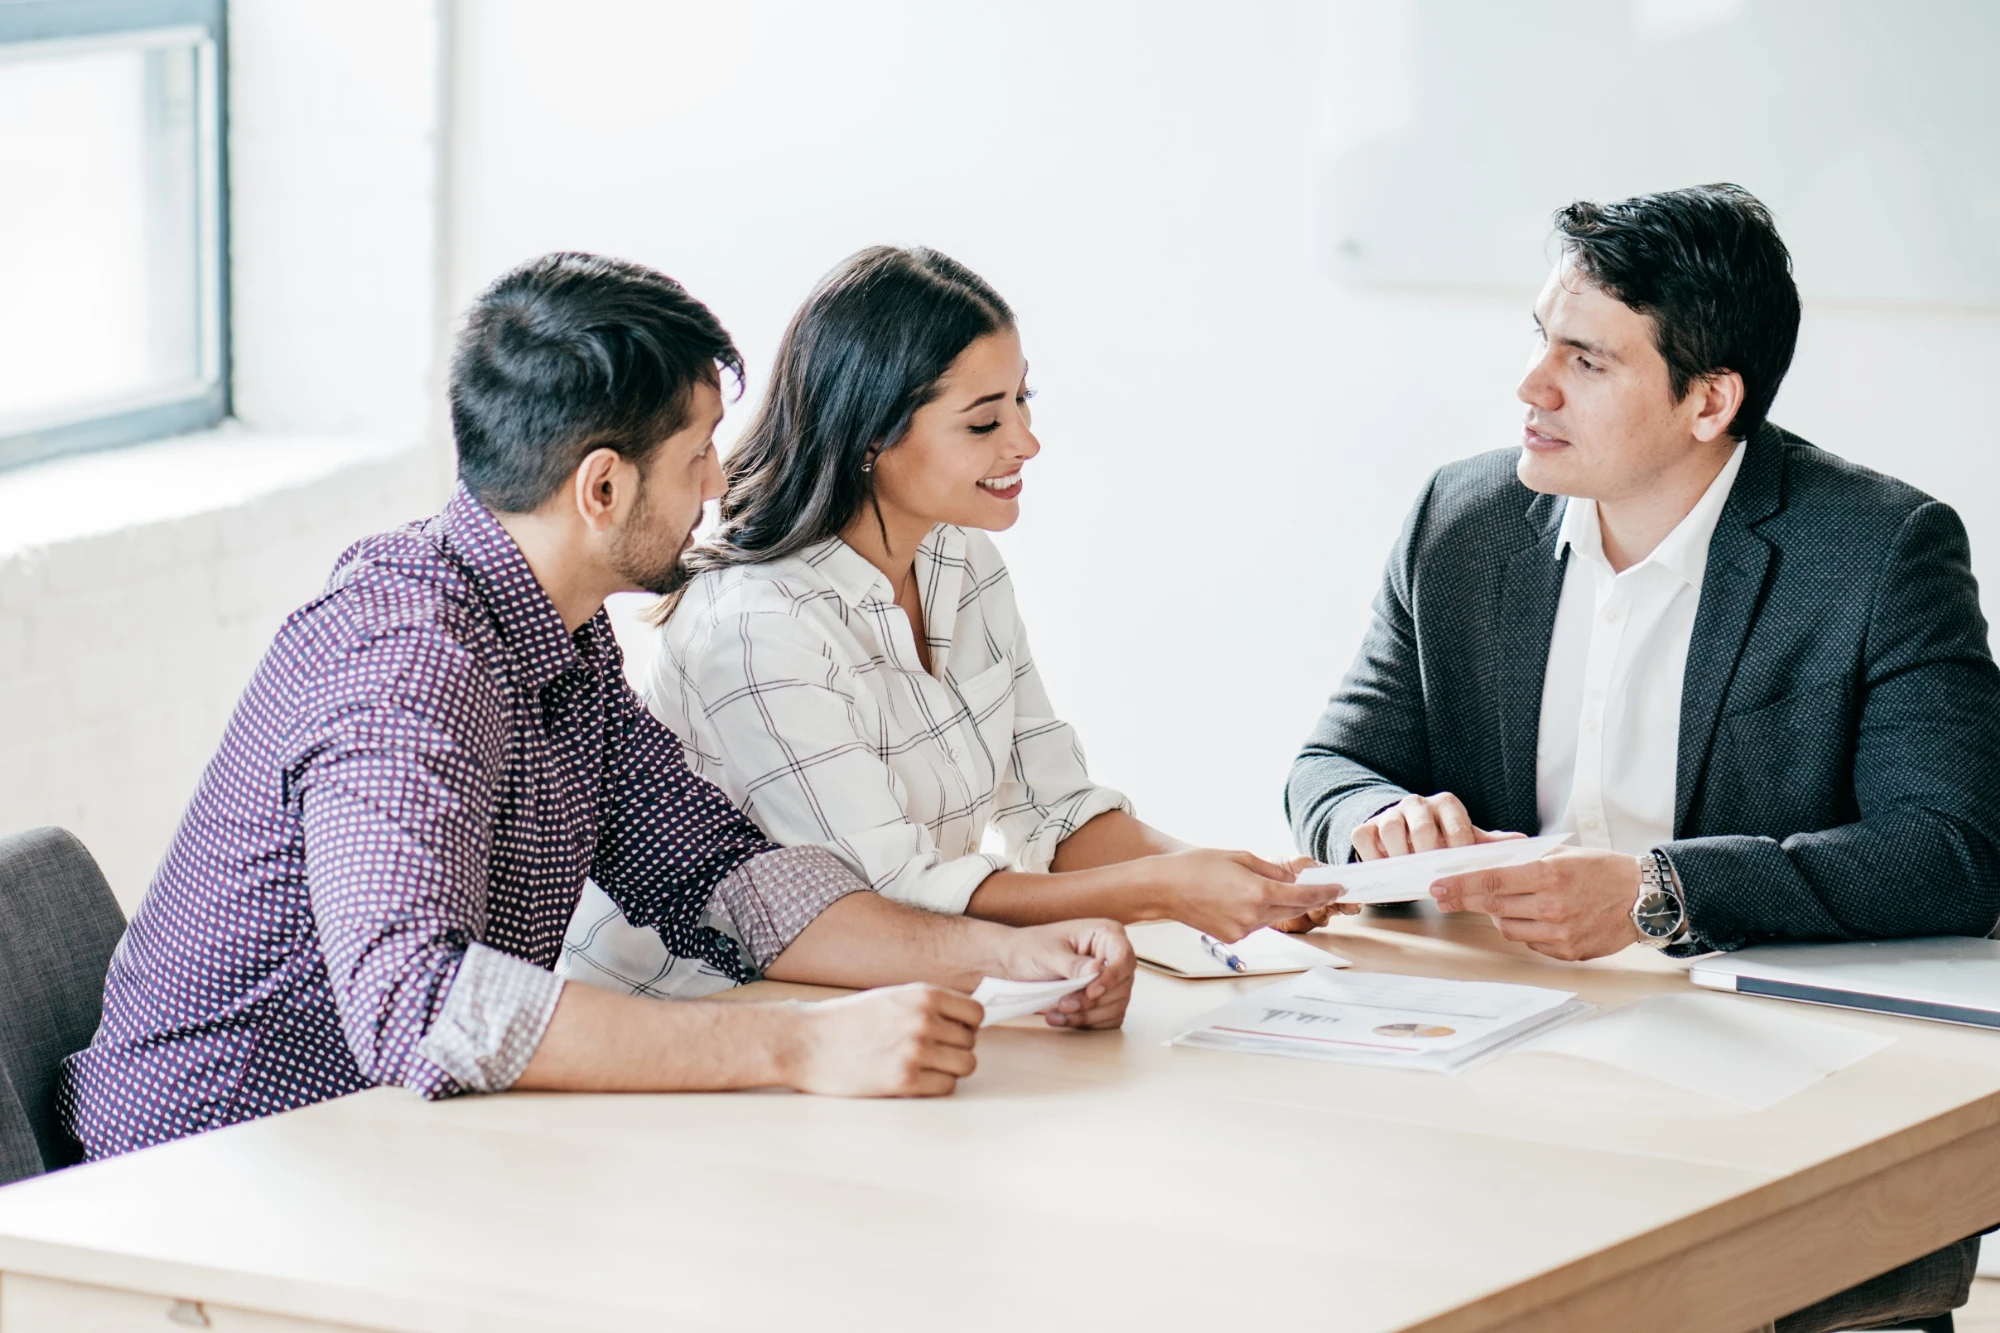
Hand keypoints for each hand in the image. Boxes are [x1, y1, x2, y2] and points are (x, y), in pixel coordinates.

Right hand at [786, 983, 981, 1096]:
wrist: (805, 1042)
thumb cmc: (846, 1021)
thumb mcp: (891, 997)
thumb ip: (926, 1005)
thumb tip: (963, 1021)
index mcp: (922, 994)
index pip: (975, 1012)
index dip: (966, 1025)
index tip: (953, 1032)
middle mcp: (924, 1020)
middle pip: (970, 1041)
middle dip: (954, 1048)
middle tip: (931, 1053)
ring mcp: (915, 1050)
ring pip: (964, 1065)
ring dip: (948, 1069)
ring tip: (923, 1067)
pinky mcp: (904, 1080)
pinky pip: (945, 1086)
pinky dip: (935, 1085)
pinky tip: (912, 1079)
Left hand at [994, 918, 1135, 1029]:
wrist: (1012, 963)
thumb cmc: (1029, 949)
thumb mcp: (1048, 954)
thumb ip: (1073, 964)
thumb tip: (1097, 968)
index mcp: (1105, 934)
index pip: (1123, 957)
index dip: (1111, 977)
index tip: (1091, 991)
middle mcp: (1113, 956)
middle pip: (1121, 986)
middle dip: (1091, 1001)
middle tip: (1063, 1004)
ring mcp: (1110, 979)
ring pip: (1116, 1006)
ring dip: (1086, 1015)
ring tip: (1057, 1012)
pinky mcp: (1104, 999)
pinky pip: (1108, 1018)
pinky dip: (1086, 1023)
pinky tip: (1062, 1018)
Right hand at [1142, 848, 1346, 942]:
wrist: (1164, 888)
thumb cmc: (1195, 867)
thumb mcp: (1239, 857)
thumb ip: (1270, 869)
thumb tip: (1291, 877)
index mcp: (1258, 892)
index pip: (1303, 895)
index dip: (1324, 892)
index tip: (1338, 888)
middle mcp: (1253, 915)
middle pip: (1293, 908)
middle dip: (1307, 898)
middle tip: (1319, 887)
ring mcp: (1243, 930)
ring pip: (1275, 917)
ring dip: (1281, 904)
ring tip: (1272, 887)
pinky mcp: (1232, 937)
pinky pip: (1257, 924)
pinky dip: (1260, 912)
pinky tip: (1247, 898)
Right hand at [1354, 792, 1524, 860]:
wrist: (1406, 838)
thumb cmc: (1442, 842)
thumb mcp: (1466, 841)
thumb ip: (1490, 844)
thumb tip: (1523, 843)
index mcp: (1446, 805)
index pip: (1455, 823)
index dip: (1460, 846)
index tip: (1462, 866)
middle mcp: (1416, 805)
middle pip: (1422, 826)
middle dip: (1428, 853)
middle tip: (1434, 875)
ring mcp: (1390, 814)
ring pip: (1391, 828)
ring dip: (1400, 855)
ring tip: (1408, 873)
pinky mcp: (1367, 827)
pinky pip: (1364, 838)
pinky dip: (1372, 856)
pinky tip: (1385, 870)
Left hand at [1430, 848, 1643, 960]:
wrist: (1644, 898)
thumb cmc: (1602, 871)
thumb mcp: (1562, 854)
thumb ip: (1522, 859)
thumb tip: (1482, 856)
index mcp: (1550, 876)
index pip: (1492, 881)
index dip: (1461, 885)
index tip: (1439, 886)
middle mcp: (1553, 906)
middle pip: (1493, 906)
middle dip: (1463, 900)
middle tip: (1443, 897)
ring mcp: (1560, 933)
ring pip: (1507, 928)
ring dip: (1498, 915)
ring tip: (1507, 902)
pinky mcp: (1567, 952)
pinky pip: (1530, 942)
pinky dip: (1525, 929)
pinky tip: (1535, 917)